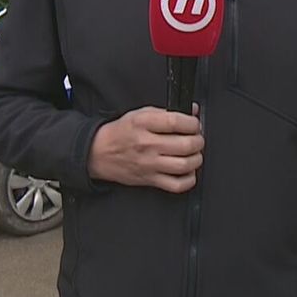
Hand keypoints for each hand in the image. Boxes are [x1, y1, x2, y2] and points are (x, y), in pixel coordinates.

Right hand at [88, 106, 202, 192]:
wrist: (98, 153)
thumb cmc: (120, 133)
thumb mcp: (140, 114)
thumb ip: (166, 112)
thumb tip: (192, 111)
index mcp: (143, 124)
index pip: (176, 122)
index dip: (192, 123)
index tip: (194, 124)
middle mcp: (147, 144)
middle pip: (185, 144)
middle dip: (198, 141)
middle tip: (197, 139)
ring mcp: (149, 164)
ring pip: (184, 165)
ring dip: (196, 159)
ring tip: (194, 154)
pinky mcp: (150, 179)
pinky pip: (176, 185)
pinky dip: (189, 179)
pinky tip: (187, 171)